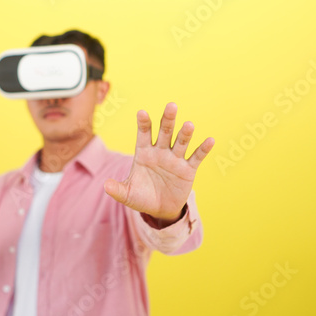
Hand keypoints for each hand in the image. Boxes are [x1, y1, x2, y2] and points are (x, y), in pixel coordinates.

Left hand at [104, 103, 214, 222]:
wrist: (160, 210)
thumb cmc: (141, 197)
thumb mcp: (127, 195)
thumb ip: (117, 189)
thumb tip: (105, 185)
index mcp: (144, 153)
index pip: (143, 134)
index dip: (143, 123)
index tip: (142, 112)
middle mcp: (160, 152)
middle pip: (164, 132)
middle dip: (168, 120)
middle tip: (171, 106)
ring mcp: (175, 159)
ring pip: (180, 142)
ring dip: (185, 133)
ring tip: (189, 125)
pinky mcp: (188, 169)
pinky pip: (196, 157)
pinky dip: (203, 149)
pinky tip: (209, 140)